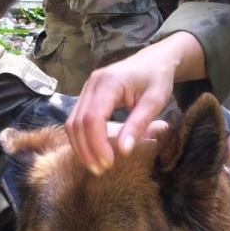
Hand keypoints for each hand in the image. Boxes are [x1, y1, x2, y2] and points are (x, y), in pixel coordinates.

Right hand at [65, 40, 185, 171]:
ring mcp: (87, 88)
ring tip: (96, 166)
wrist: (155, 60)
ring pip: (72, 122)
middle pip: (78, 122)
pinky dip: (81, 138)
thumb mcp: (155, 101)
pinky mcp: (87, 94)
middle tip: (101, 170)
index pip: (93, 118)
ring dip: (81, 146)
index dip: (97, 143)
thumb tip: (123, 151)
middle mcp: (92, 83)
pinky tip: (92, 152)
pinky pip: (76, 119)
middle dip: (87, 149)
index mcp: (109, 82)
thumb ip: (138, 124)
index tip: (109, 163)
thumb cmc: (157, 79)